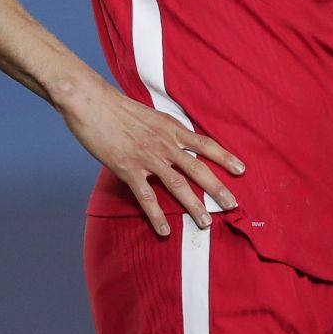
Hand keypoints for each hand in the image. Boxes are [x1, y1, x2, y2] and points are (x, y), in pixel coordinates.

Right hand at [58, 78, 243, 235]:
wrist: (91, 102)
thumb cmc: (117, 107)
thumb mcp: (150, 114)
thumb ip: (165, 130)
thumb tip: (178, 140)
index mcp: (171, 128)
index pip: (205, 144)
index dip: (225, 157)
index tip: (241, 170)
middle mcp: (164, 143)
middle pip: (198, 168)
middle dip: (217, 189)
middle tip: (233, 205)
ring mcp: (147, 157)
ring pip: (177, 185)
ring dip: (193, 206)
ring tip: (206, 223)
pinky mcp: (128, 168)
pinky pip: (146, 197)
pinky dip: (157, 216)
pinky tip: (165, 231)